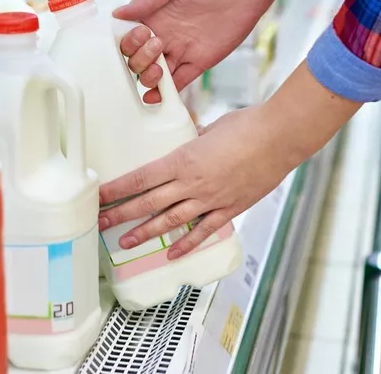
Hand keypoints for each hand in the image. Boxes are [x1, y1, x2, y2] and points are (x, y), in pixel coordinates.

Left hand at [98, 105, 287, 259]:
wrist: (280, 138)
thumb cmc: (248, 126)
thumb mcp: (211, 128)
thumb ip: (195, 139)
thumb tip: (189, 139)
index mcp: (183, 160)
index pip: (141, 178)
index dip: (117, 190)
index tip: (100, 196)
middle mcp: (192, 184)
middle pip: (148, 203)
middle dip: (121, 214)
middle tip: (100, 222)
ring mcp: (211, 199)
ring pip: (170, 221)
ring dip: (145, 233)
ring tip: (125, 242)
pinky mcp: (230, 209)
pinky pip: (203, 231)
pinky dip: (187, 244)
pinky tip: (172, 253)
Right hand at [114, 0, 273, 102]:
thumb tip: (118, 14)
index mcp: (155, 17)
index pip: (131, 39)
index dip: (130, 42)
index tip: (141, 33)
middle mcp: (165, 36)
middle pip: (139, 60)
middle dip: (140, 59)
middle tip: (157, 43)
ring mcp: (182, 51)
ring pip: (155, 74)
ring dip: (149, 77)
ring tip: (159, 67)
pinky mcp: (200, 62)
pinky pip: (179, 82)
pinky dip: (166, 93)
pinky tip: (155, 96)